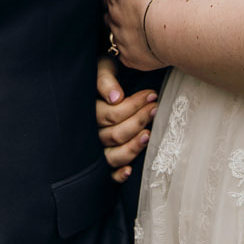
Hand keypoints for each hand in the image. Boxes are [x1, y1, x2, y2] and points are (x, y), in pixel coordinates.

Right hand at [95, 54, 157, 181]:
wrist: (99, 84)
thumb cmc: (103, 74)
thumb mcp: (103, 69)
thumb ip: (106, 81)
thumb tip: (116, 98)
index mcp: (88, 111)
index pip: (111, 115)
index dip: (134, 105)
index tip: (152, 94)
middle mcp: (90, 133)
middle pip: (114, 135)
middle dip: (138, 121)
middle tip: (155, 108)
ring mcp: (96, 149)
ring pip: (113, 156)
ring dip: (133, 147)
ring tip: (148, 134)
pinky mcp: (104, 161)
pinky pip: (108, 174)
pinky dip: (118, 175)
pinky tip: (129, 170)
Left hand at [104, 0, 180, 72]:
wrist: (172, 26)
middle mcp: (114, 20)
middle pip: (109, 16)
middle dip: (116, 14)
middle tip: (130, 12)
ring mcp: (121, 40)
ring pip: (116, 35)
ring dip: (123, 32)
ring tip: (137, 30)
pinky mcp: (131, 58)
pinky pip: (126, 55)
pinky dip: (132, 50)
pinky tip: (142, 47)